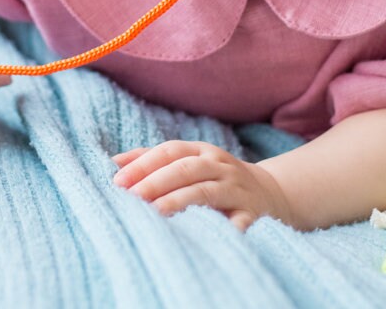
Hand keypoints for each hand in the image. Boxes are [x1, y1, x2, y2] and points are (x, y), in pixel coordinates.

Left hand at [111, 140, 294, 229]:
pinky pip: (238, 221)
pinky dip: (224, 227)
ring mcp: (237, 189)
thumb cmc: (216, 178)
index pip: (170, 151)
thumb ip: (153, 160)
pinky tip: (203, 234)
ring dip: (181, 200)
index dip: (144, 164)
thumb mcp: (190, 162)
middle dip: (157, 181)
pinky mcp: (252, 213)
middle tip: (133, 197)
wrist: (272, 193)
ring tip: (157, 212)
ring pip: (207, 191)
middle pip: (186, 169)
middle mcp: (220, 166)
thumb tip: (113, 163)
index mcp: (202, 152)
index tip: (118, 181)